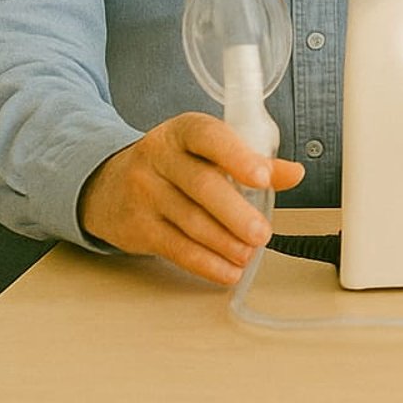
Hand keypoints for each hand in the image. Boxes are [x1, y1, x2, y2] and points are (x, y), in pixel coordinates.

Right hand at [78, 113, 305, 284]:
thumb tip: (294, 174)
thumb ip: (253, 161)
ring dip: (224, 243)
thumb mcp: (208, 151)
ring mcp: (144, 192)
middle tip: (262, 233)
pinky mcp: (137, 227)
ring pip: (189, 221)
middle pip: (201, 186)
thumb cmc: (174, 164)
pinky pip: (175, 248)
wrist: (108, 185)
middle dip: (236, 213)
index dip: (238, 156)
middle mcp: (159, 158)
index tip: (263, 177)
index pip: (210, 137)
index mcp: (183, 131)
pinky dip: (205, 263)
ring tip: (249, 253)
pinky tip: (227, 271)